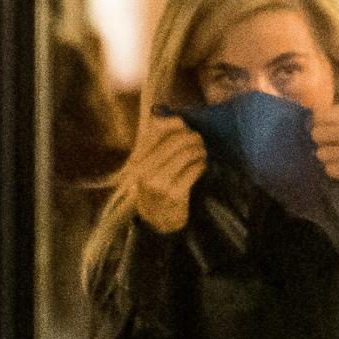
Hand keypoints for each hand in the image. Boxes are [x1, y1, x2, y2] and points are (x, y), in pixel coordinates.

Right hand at [131, 115, 206, 233]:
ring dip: (198, 150)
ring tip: (201, 151)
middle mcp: (145, 171)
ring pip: (186, 155)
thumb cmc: (155, 186)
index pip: (156, 133)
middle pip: (175, 142)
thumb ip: (159, 142)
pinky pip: (194, 170)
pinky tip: (201, 164)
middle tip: (198, 139)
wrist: (156, 218)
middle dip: (191, 137)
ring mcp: (160, 183)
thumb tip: (177, 119)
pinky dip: (201, 164)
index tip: (184, 126)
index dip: (174, 125)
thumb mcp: (149, 165)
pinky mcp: (175, 193)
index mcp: (137, 161)